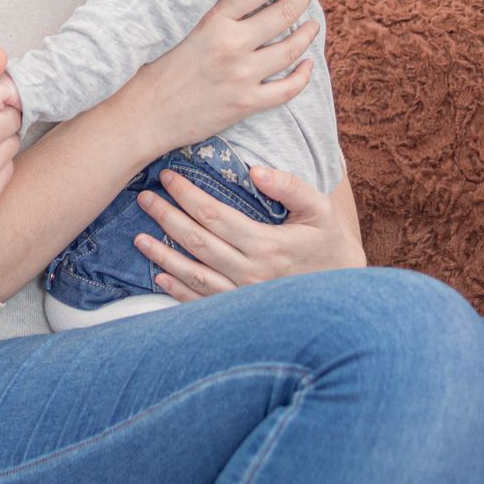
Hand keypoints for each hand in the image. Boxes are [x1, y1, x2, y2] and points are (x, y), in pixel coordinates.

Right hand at [113, 0, 320, 158]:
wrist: (142, 115)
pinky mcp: (245, 104)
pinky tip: (307, 66)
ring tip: (313, 23)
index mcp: (212, 21)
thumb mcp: (179, 29)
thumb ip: (212, 14)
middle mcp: (231, 45)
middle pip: (282, 13)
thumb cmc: (153, 70)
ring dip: (308, 33)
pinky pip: (288, 89)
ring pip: (291, 49)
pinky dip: (303, 76)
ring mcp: (241, 76)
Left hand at [132, 167, 366, 298]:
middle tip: (144, 198)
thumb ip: (289, 186)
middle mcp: (252, 274)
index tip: (168, 177)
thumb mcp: (319, 209)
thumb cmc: (327, 242)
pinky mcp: (240, 313)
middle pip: (197, 242)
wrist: (344, 293)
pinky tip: (158, 277)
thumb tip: (255, 171)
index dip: (187, 195)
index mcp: (267, 245)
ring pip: (194, 275)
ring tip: (139, 237)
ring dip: (163, 256)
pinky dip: (177, 291)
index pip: (214, 215)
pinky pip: (203, 303)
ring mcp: (244, 297)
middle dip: (166, 218)